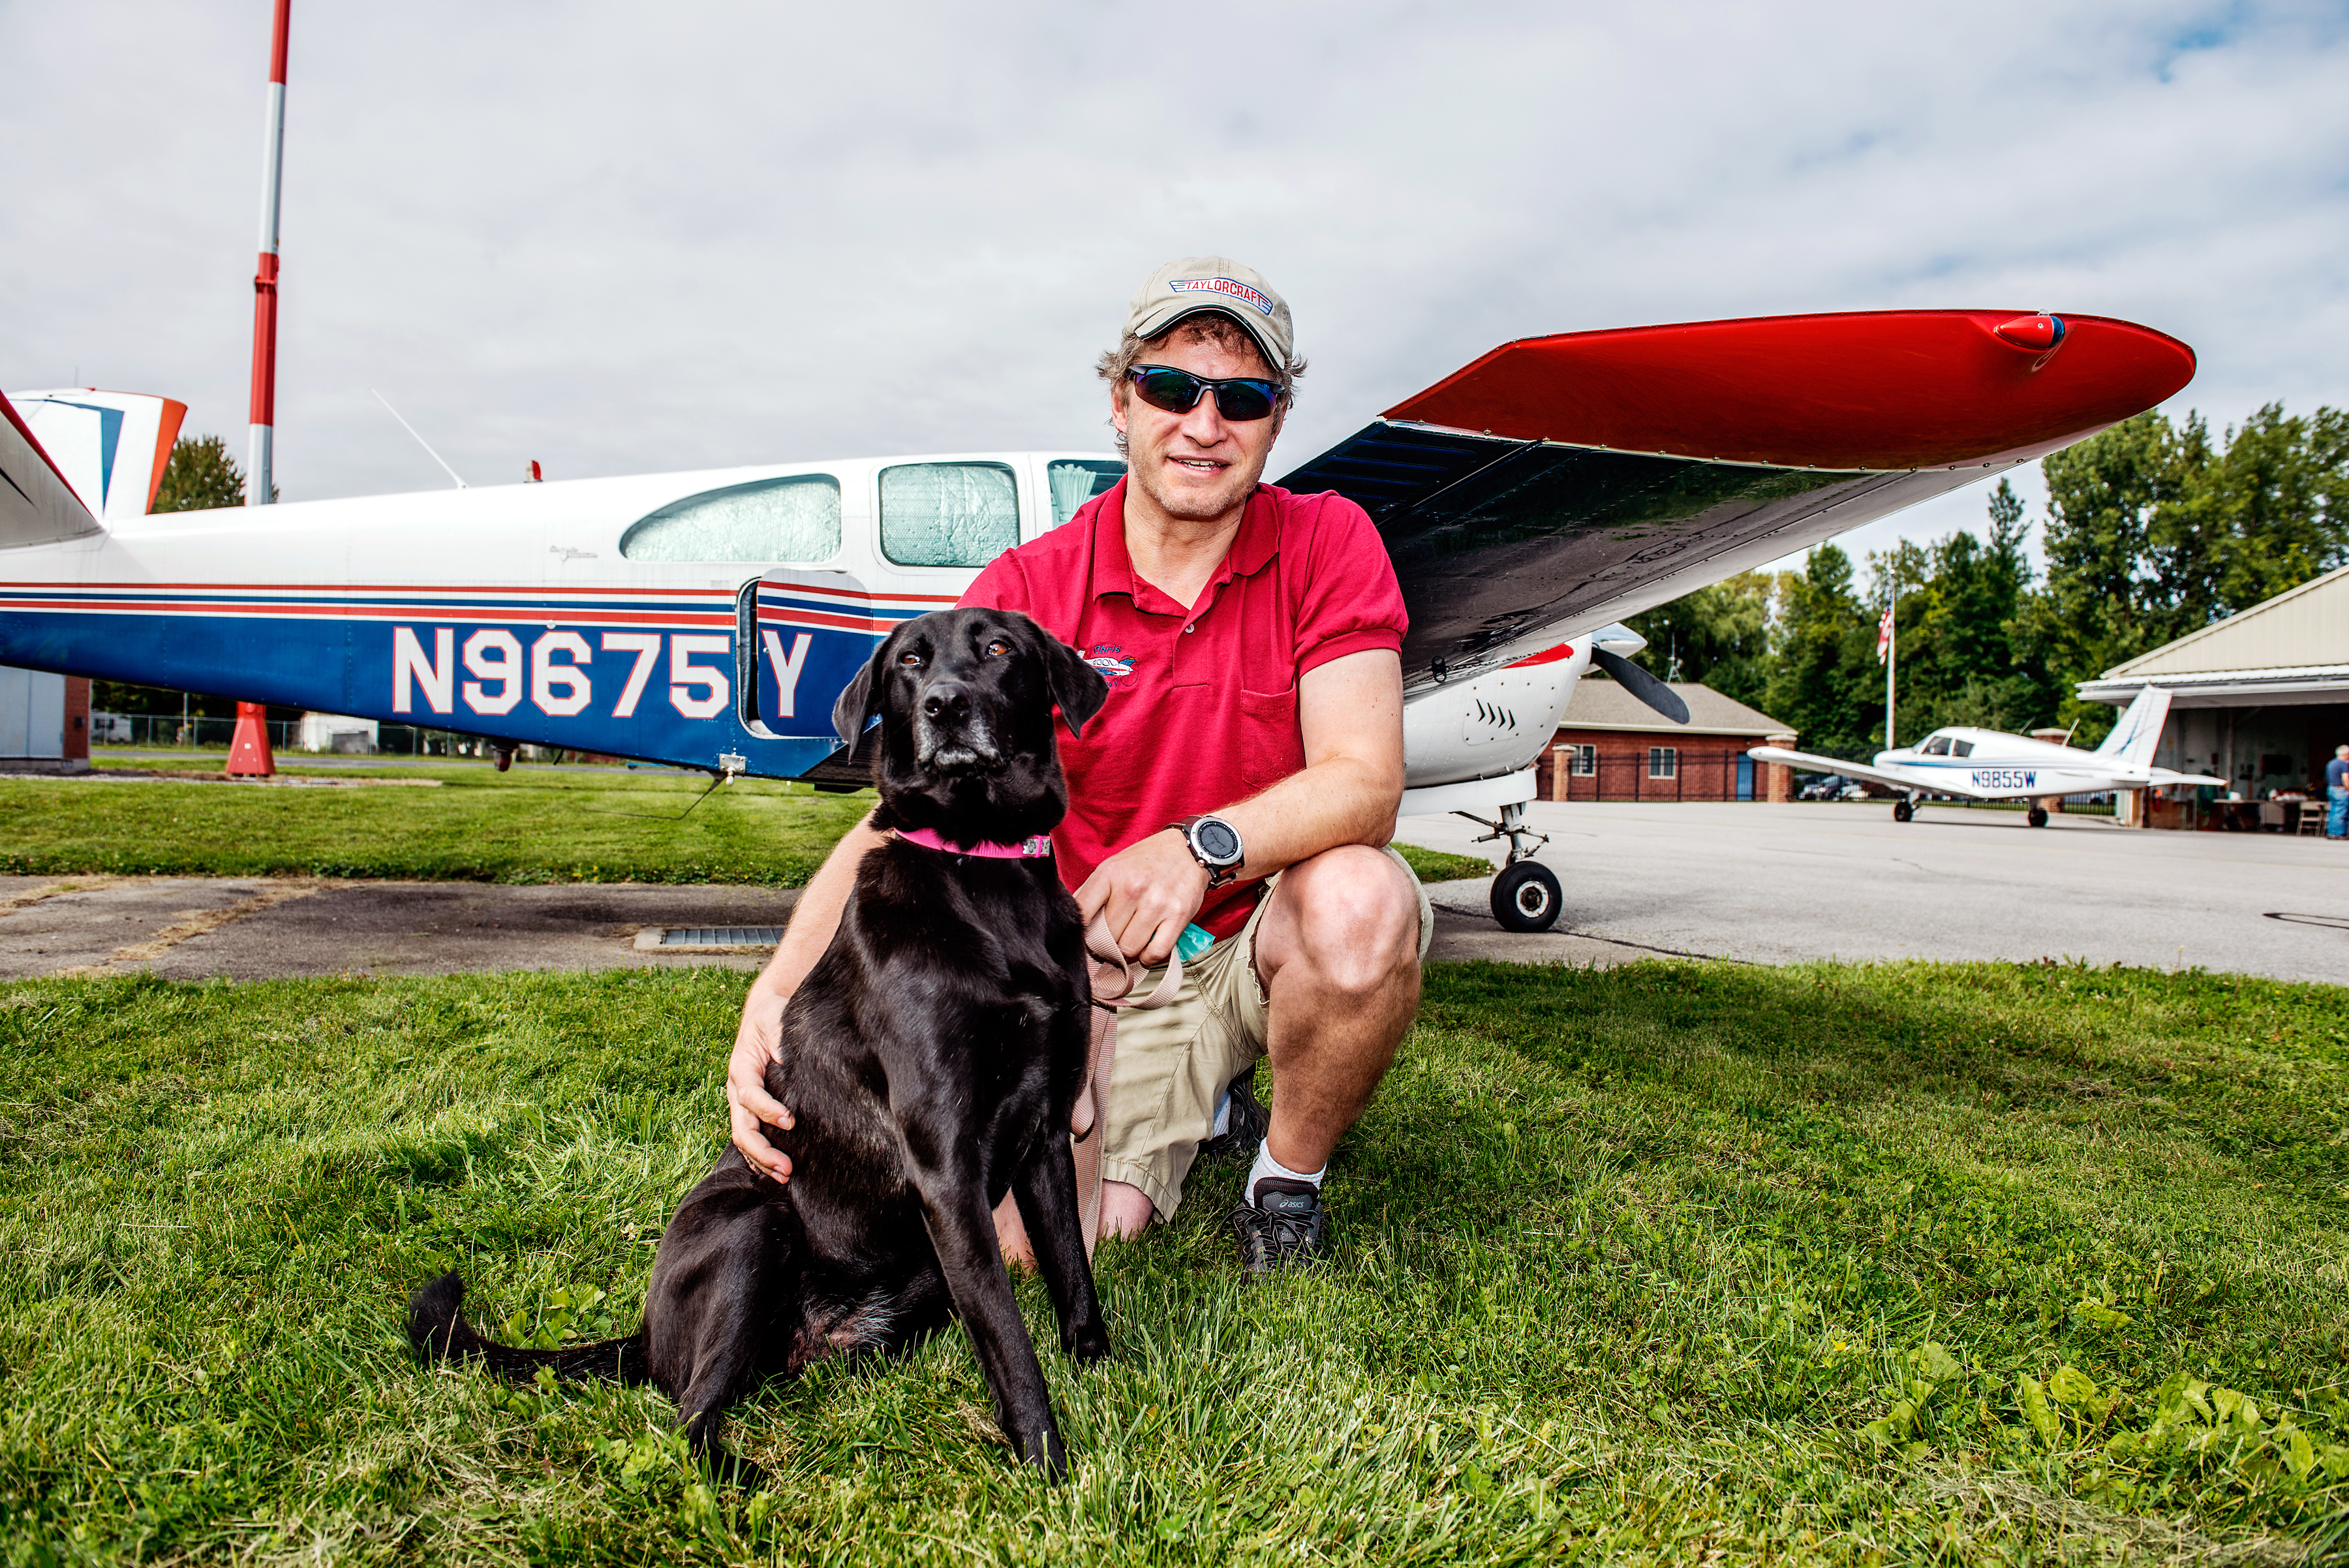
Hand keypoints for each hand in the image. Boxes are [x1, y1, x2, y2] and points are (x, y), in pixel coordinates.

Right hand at [726, 994, 795, 1181]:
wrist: (763, 1014)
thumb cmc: (772, 1016)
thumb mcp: (775, 1017)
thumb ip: (779, 1035)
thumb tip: (786, 1057)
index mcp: (741, 1067)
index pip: (749, 1095)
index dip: (767, 1110)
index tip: (790, 1120)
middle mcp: (737, 1088)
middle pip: (742, 1127)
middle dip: (762, 1151)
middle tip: (787, 1167)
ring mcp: (740, 1102)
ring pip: (744, 1138)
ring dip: (762, 1160)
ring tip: (786, 1176)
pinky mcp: (749, 1109)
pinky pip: (749, 1137)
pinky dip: (759, 1157)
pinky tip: (775, 1172)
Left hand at [1074, 829, 1209, 966]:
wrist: (1188, 850)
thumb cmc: (1146, 861)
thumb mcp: (1113, 866)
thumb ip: (1092, 892)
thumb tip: (1073, 922)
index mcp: (1110, 874)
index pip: (1081, 914)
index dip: (1080, 934)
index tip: (1085, 939)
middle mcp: (1132, 888)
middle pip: (1105, 937)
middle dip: (1106, 943)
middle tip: (1112, 939)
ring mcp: (1156, 903)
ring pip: (1128, 949)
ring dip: (1128, 951)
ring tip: (1131, 940)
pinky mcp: (1178, 916)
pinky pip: (1155, 953)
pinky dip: (1148, 957)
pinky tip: (1146, 947)